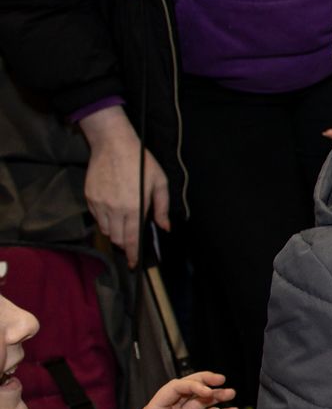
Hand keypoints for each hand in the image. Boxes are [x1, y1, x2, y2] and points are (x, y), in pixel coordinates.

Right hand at [79, 106, 168, 267]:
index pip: (132, 239)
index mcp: (134, 207)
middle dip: (126, 244)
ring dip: (115, 233)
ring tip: (124, 224)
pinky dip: (105, 221)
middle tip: (132, 241)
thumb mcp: (159, 183)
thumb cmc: (140, 162)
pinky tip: (114, 212)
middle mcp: (115, 209)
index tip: (134, 264)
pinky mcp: (89, 198)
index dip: (133, 254)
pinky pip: (97, 218)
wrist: (112, 144)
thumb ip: (161, 208)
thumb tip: (164, 227)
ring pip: (106, 230)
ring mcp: (99, 204)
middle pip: (117, 239)